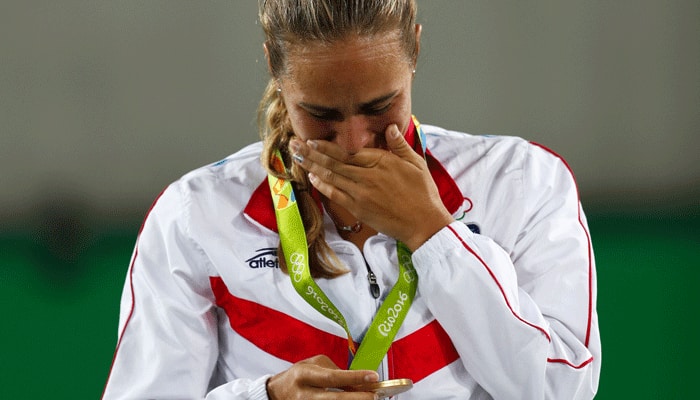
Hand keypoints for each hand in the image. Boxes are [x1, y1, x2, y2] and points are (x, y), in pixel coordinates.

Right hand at [266, 355, 379, 398]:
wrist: (276, 392)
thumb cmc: (299, 376)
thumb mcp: (313, 365)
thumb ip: (335, 371)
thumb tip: (358, 383)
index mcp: (304, 375)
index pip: (332, 377)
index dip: (354, 377)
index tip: (373, 376)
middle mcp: (304, 394)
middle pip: (334, 399)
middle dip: (357, 398)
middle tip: (375, 395)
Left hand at [290, 124, 453, 250]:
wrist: (424, 223)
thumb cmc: (423, 193)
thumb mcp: (416, 163)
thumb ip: (399, 145)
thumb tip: (390, 126)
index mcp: (381, 162)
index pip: (348, 151)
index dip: (327, 145)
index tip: (312, 139)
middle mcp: (368, 176)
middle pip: (334, 161)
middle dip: (312, 152)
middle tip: (294, 144)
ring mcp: (361, 194)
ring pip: (332, 176)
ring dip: (312, 166)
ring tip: (296, 157)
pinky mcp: (359, 209)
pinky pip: (336, 195)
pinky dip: (323, 185)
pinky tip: (312, 178)